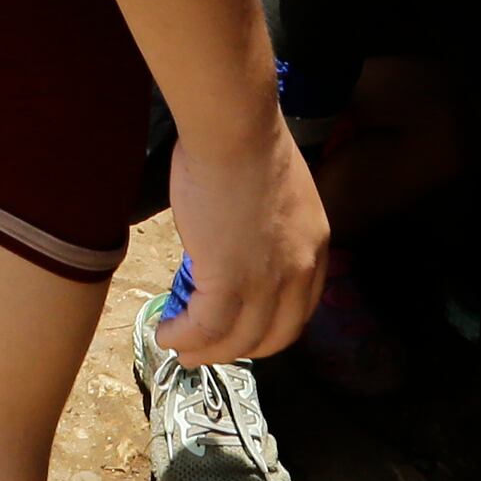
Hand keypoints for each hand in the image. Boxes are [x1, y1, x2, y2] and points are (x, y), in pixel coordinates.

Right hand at [151, 118, 332, 366]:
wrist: (234, 129)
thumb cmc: (246, 141)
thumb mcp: (276, 193)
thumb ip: (267, 224)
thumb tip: (235, 234)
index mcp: (315, 248)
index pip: (300, 309)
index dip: (270, 328)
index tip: (243, 328)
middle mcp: (299, 273)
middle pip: (274, 336)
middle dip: (239, 349)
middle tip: (209, 348)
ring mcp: (267, 281)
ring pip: (238, 340)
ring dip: (206, 351)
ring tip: (179, 347)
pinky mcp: (229, 281)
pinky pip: (206, 327)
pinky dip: (184, 337)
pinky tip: (165, 332)